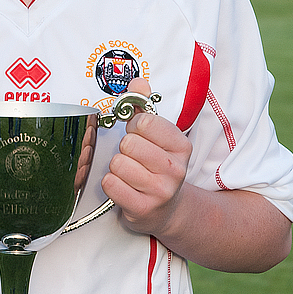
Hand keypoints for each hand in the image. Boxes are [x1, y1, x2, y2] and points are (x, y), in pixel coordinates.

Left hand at [101, 78, 191, 235]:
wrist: (167, 210)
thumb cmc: (157, 167)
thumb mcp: (159, 137)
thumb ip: (146, 106)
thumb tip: (137, 83)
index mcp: (181, 146)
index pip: (145, 122)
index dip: (134, 127)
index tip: (140, 136)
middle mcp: (175, 169)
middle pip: (128, 143)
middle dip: (125, 149)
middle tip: (134, 159)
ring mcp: (160, 191)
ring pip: (117, 164)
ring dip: (117, 168)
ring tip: (130, 174)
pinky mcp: (143, 209)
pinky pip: (111, 184)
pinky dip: (111, 184)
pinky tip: (124, 187)